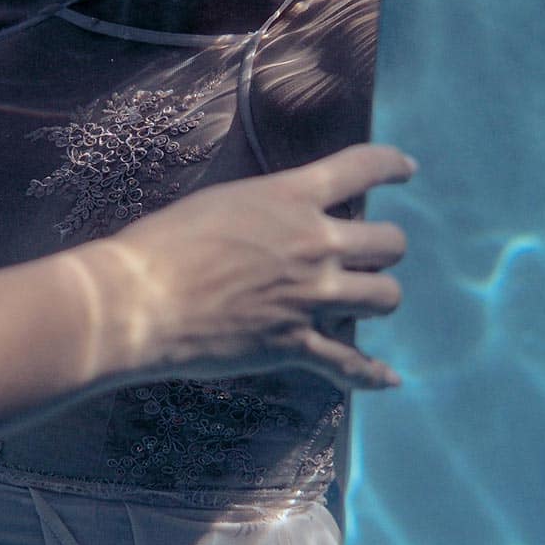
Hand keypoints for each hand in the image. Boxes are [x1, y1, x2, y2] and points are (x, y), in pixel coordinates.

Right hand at [99, 143, 413, 389]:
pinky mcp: (295, 344)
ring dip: (377, 298)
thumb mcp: (217, 203)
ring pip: (385, 297)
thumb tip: (278, 224)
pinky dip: (372, 374)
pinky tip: (386, 378)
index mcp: (289, 198)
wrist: (138, 297)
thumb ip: (262, 211)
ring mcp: (310, 296)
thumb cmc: (160, 243)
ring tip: (361, 300)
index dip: (391, 166)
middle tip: (366, 255)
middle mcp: (313, 244)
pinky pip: (352, 363)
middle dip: (383, 249)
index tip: (406, 169)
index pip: (361, 168)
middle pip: (390, 243)